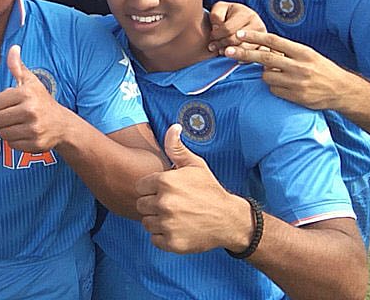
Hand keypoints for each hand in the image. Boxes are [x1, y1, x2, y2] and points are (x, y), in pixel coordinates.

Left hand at [0, 45, 69, 152]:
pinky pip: (11, 144)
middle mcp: (30, 111)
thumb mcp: (31, 81)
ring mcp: (34, 129)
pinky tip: (24, 134)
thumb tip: (13, 48)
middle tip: (13, 115)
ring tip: (18, 124)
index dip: (0, 104)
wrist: (62, 124)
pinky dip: (15, 141)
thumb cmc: (42, 100)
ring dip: (7, 130)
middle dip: (2, 118)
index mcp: (26, 94)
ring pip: (2, 133)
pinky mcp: (35, 144)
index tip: (11, 103)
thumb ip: (17, 67)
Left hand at [135, 124, 250, 253]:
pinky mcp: (172, 242)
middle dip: (153, 205)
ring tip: (175, 217)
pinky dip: (163, 237)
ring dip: (157, 221)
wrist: (229, 220)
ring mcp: (167, 224)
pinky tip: (177, 230)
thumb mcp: (195, 165)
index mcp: (165, 181)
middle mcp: (164, 202)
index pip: (140, 187)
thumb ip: (176, 148)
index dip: (151, 189)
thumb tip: (173, 126)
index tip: (165, 192)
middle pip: (141, 205)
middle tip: (171, 205)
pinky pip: (154, 239)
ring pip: (146, 222)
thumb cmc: (209, 190)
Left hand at [207, 1, 266, 54]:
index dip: (216, 35)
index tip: (211, 36)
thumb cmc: (228, 14)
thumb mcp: (220, 9)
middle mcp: (258, 25)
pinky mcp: (264, 48)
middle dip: (221, 44)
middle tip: (212, 47)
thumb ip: (216, 15)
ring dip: (229, 53)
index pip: (228, 29)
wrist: (242, 19)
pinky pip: (251, 58)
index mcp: (247, 15)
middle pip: (236, 41)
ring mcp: (263, 38)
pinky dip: (240, 59)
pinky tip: (233, 57)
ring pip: (243, 50)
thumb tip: (217, 28)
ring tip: (220, 51)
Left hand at [224, 29, 356, 110]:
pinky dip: (275, 87)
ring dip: (267, 75)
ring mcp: (297, 82)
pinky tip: (287, 87)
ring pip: (267, 76)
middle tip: (228, 51)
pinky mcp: (296, 96)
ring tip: (281, 76)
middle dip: (244, 54)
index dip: (255, 37)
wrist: (342, 90)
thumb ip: (287, 52)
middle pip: (265, 58)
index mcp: (303, 52)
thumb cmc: (322, 69)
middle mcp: (300, 66)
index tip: (240, 34)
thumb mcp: (308, 55)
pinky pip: (274, 90)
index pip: (275, 41)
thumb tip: (263, 47)